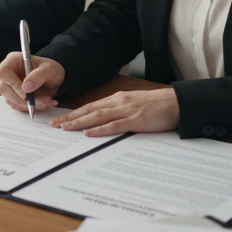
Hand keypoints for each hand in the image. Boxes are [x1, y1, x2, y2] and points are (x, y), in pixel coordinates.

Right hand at [0, 52, 64, 111]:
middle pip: (3, 89)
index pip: (3, 73)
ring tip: (46, 101)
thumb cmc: (50, 69)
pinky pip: (17, 106)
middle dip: (21, 100)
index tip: (26, 94)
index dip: (12, 84)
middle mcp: (8, 73)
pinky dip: (30, 107)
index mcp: (13, 61)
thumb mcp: (49, 70)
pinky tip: (43, 103)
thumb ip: (38, 76)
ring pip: (10, 100)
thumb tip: (25, 88)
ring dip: (29, 105)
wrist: (53, 78)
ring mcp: (9, 86)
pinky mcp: (13, 96)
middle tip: (41, 102)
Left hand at [50, 89, 178, 136]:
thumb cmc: (159, 106)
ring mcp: (127, 110)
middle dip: (70, 118)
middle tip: (54, 125)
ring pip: (98, 116)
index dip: (75, 113)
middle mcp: (119, 102)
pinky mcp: (136, 120)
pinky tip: (89, 133)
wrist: (178, 103)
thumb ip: (121, 113)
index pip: (91, 106)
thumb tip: (105, 123)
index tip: (61, 119)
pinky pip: (115, 125)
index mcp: (119, 99)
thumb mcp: (136, 106)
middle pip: (89, 110)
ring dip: (80, 123)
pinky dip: (100, 129)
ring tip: (65, 129)